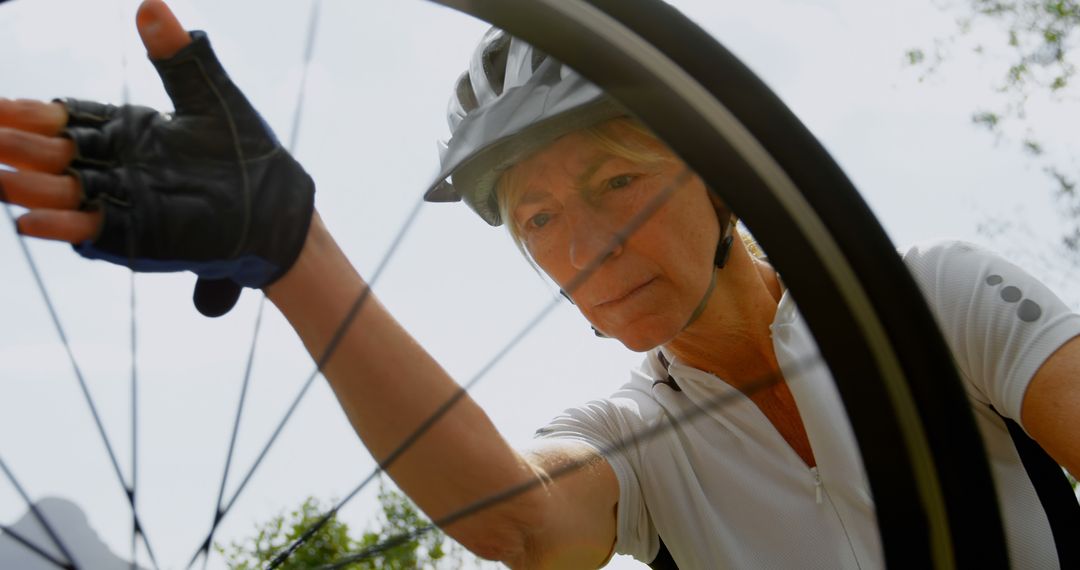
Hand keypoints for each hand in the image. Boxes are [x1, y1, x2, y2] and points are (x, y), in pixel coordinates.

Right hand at [0, 0, 314, 316]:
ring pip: (64, 193)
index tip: (2, 107)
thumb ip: (178, 58)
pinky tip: (28, 221)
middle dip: (19, 147)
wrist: (279, 208)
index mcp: (126, 131)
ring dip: (30, 187)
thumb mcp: (209, 98)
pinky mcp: (138, 236)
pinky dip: (62, 227)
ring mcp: (124, 203)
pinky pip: (93, 231)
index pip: (67, 119)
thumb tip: (150, 4)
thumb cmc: (245, 152)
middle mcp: (116, 167)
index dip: (32, 114)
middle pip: (54, 155)